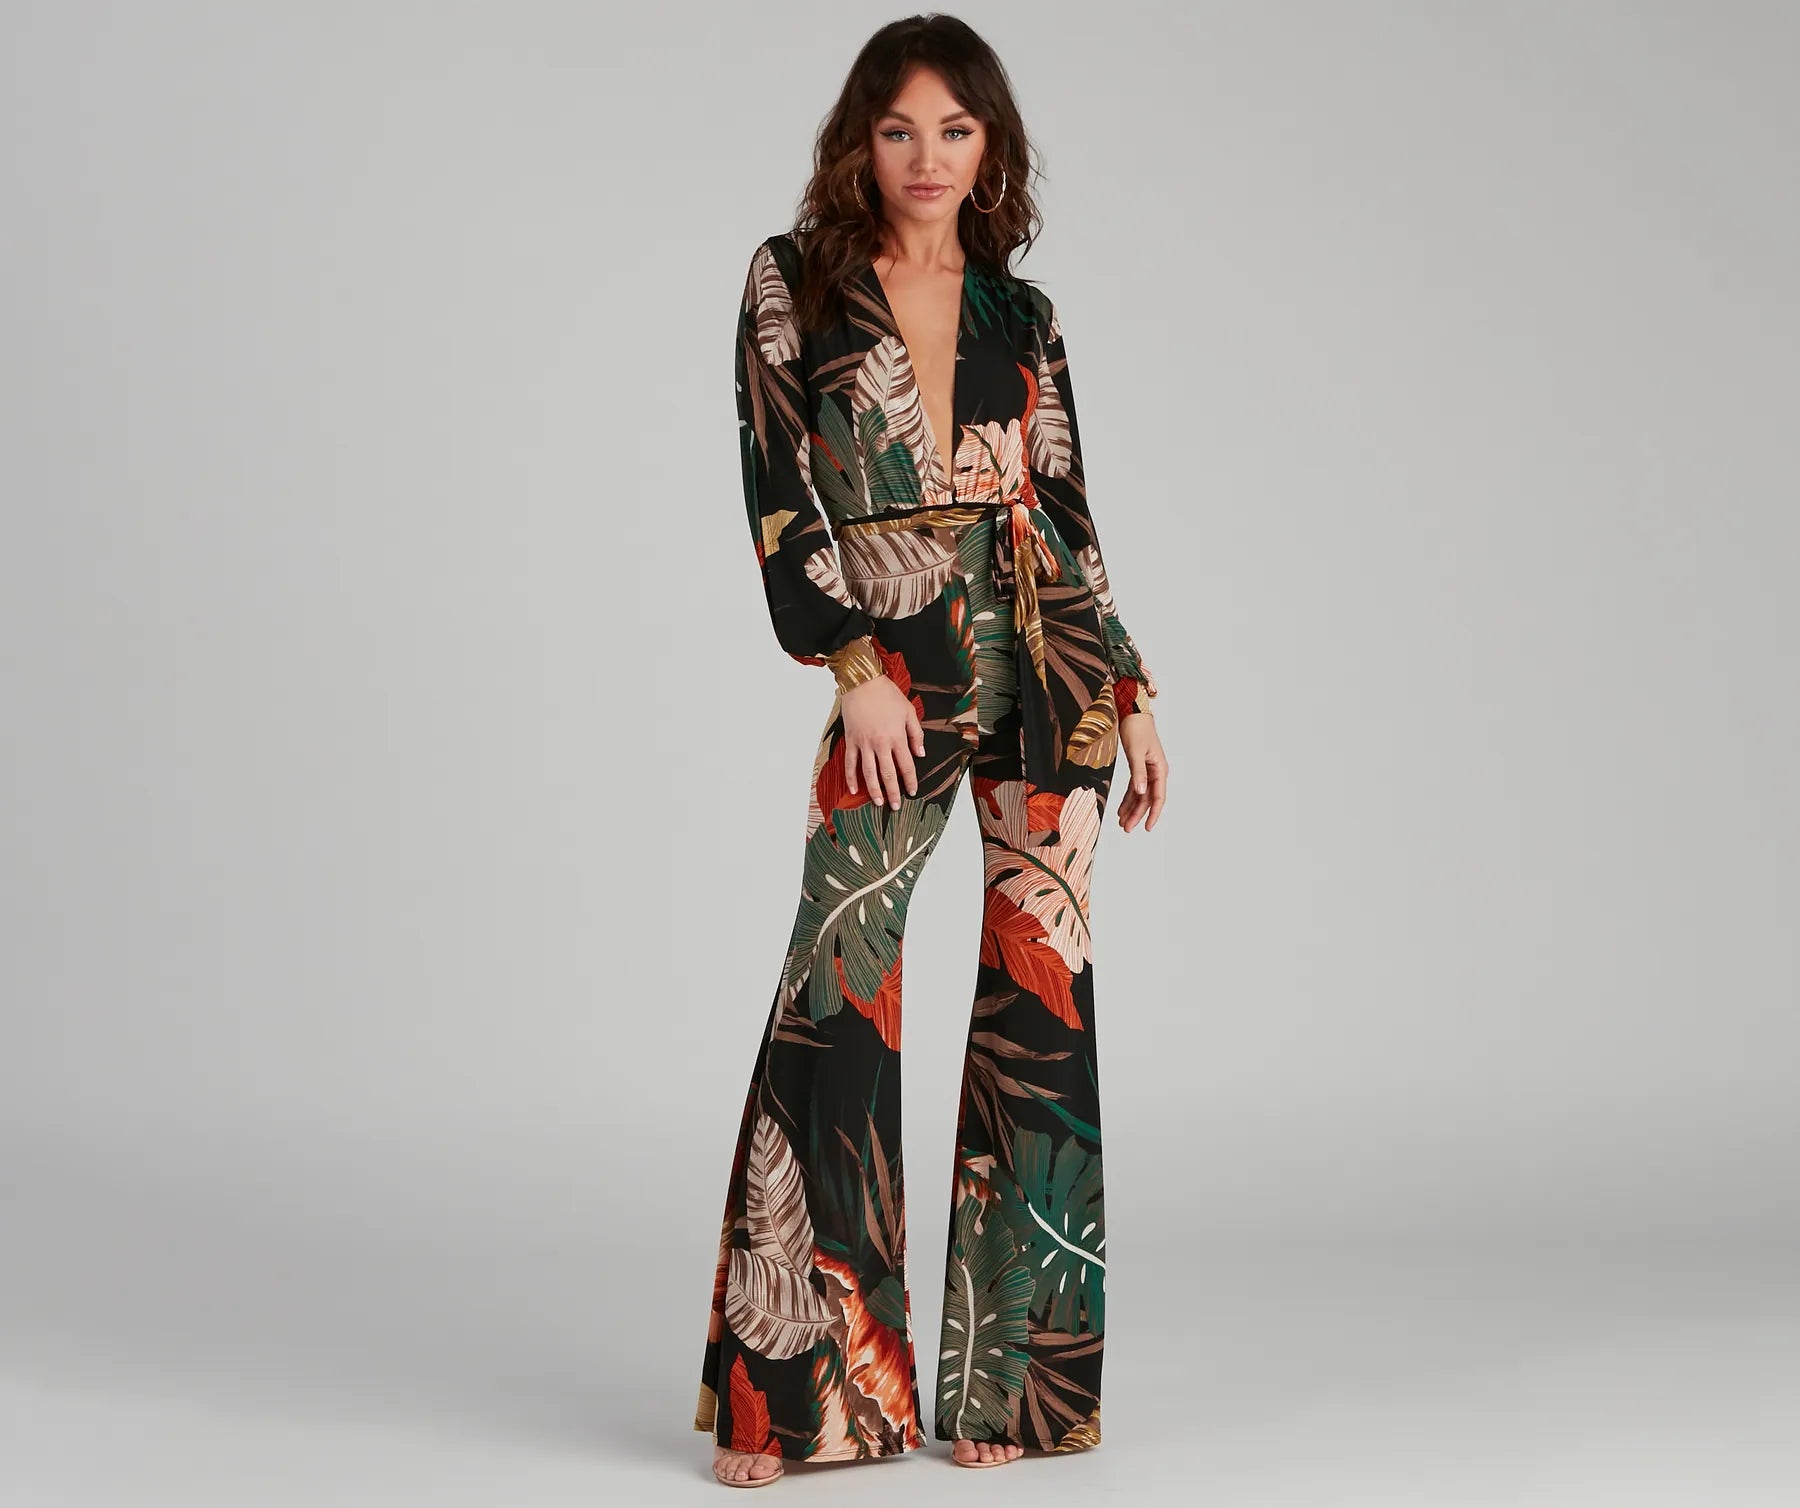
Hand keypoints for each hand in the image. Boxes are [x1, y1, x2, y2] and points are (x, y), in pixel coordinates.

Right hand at [839, 676, 924, 808]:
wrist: (863, 683)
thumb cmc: (887, 695)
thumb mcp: (909, 712)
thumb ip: (916, 734)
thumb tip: (921, 754)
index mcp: (897, 737)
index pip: (906, 765)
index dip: (910, 780)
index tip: (913, 791)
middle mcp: (881, 744)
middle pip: (888, 774)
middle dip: (893, 792)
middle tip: (895, 806)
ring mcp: (864, 743)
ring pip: (869, 772)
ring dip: (874, 789)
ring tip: (877, 802)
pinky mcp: (851, 740)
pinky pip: (851, 762)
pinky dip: (851, 777)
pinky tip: (854, 789)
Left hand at [1116, 712, 1166, 831]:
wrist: (1133, 712)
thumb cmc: (1136, 728)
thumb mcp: (1135, 752)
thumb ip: (1138, 773)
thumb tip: (1141, 792)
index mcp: (1160, 769)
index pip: (1158, 797)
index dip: (1153, 814)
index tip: (1146, 827)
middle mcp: (1156, 772)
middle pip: (1147, 799)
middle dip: (1137, 814)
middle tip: (1126, 828)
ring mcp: (1148, 770)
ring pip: (1140, 795)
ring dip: (1131, 809)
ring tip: (1122, 822)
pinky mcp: (1139, 767)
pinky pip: (1134, 787)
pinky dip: (1128, 798)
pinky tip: (1121, 809)